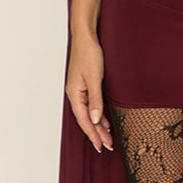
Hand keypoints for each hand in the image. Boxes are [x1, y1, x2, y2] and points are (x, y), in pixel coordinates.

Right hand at [65, 32, 113, 152]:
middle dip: (96, 133)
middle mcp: (75, 94)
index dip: (93, 134)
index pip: (84, 119)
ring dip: (98, 125)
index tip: (100, 145)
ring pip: (89, 112)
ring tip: (107, 137)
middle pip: (86, 118)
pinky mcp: (86, 84)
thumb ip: (96, 99)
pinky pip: (91, 104)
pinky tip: (105, 120)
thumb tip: (96, 120)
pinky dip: (99, 113)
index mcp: (74, 94)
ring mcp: (80, 89)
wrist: (86, 36)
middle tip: (107, 145)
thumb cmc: (89, 54)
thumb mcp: (95, 78)